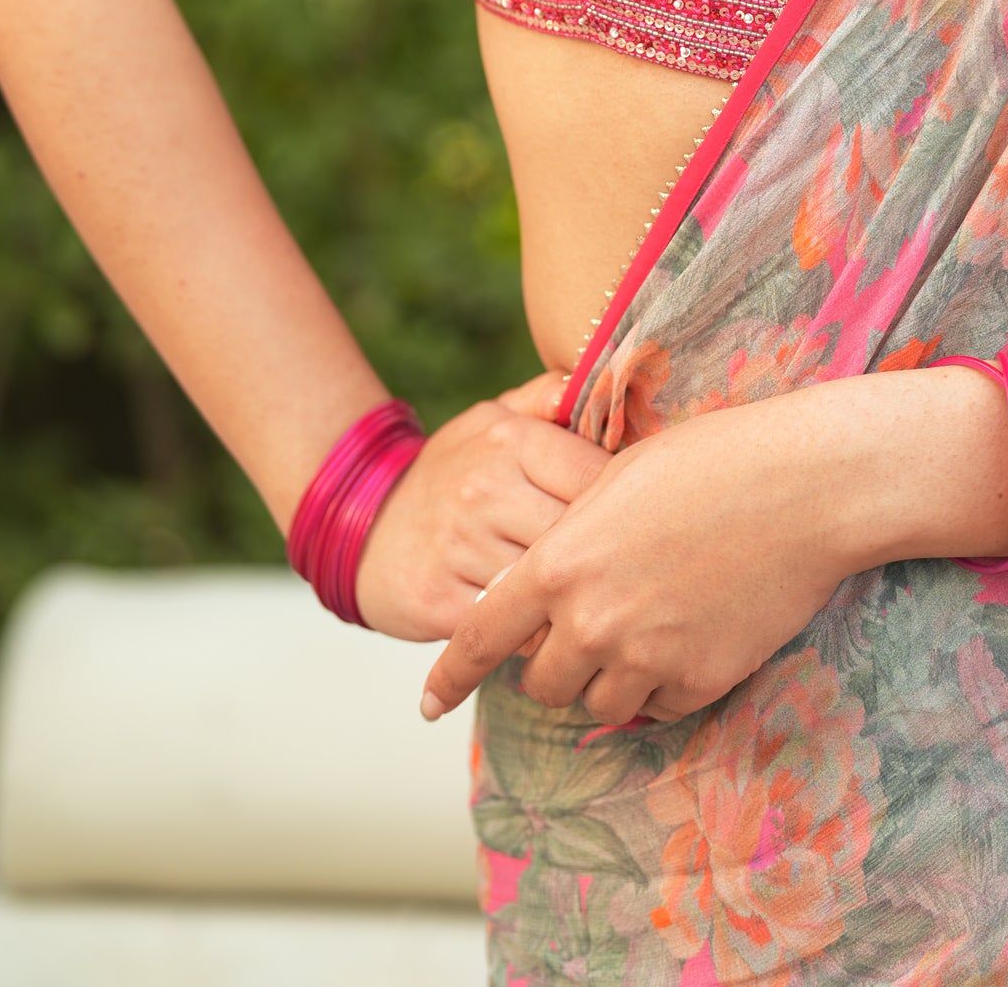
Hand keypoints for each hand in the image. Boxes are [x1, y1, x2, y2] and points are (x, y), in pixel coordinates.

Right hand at [356, 372, 609, 640]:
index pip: (600, 472)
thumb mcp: (492, 419)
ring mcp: (458, 546)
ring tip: (601, 603)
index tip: (645, 519)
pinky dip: (537, 633)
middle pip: (580, 532)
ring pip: (549, 584)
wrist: (363, 526)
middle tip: (632, 571)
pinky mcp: (439, 600)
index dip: (631, 502)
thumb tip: (608, 373)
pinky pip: (512, 626)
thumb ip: (549, 398)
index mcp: (508, 439)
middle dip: (609, 556)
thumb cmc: (454, 473)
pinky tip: (552, 630)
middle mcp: (483, 489)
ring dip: (577, 599)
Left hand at [419, 364, 1007, 723]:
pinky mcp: (700, 680)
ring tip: (650, 626)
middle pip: (545, 684)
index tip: (428, 702)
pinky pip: (662, 704)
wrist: (805, 485)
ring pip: (602, 702)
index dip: (449, 674)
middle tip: (591, 630)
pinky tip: (693, 633)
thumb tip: (548, 574)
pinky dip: (668, 682)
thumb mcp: (620, 476)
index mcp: (561, 561)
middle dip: (558, 665)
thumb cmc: (715, 458)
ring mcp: (647, 655)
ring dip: (614, 677)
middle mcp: (592, 619)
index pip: (481, 634)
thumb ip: (573, 531)